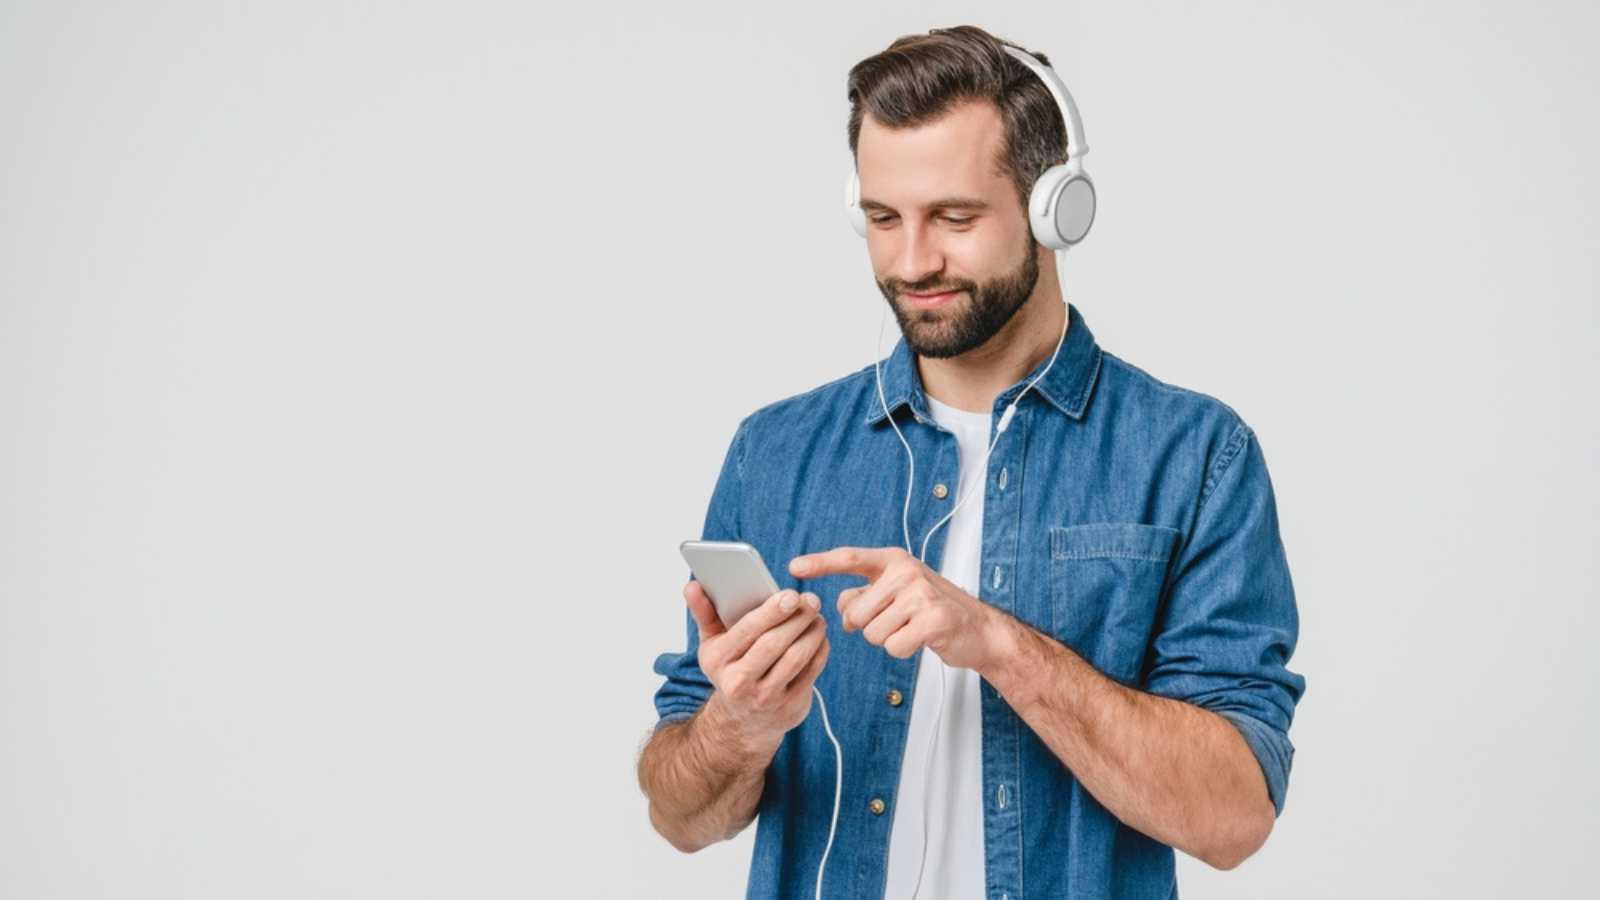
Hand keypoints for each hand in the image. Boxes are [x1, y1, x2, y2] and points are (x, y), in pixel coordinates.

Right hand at [683, 581, 829, 754]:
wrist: (743, 719)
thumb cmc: (730, 669)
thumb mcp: (712, 643)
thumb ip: (704, 612)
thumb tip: (691, 585)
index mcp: (717, 661)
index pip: (747, 631)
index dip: (771, 611)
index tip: (790, 594)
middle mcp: (739, 682)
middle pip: (773, 644)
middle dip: (796, 619)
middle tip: (811, 600)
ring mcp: (766, 698)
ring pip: (795, 658)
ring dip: (811, 633)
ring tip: (817, 616)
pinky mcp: (790, 706)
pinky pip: (811, 672)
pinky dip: (820, 650)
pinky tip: (820, 636)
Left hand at [790, 547, 999, 670]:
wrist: (979, 629)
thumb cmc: (932, 610)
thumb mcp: (897, 593)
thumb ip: (866, 595)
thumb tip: (841, 609)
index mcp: (894, 560)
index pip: (850, 558)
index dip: (820, 563)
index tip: (794, 567)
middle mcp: (906, 572)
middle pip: (855, 613)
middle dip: (868, 627)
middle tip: (896, 621)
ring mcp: (921, 594)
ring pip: (872, 633)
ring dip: (887, 639)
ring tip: (910, 628)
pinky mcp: (933, 620)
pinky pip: (893, 647)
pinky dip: (903, 650)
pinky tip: (921, 640)